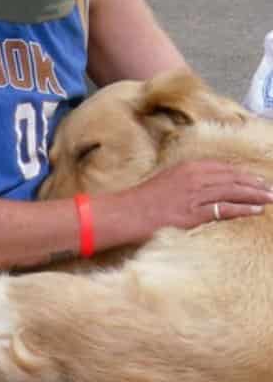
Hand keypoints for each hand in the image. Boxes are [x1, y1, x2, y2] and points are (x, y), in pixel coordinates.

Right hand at [134, 160, 272, 230]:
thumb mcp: (168, 182)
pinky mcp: (193, 213)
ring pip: (233, 191)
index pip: (225, 169)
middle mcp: (194, 177)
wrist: (124, 213)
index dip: (245, 175)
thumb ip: (190, 181)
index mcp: (189, 167)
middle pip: (233, 178)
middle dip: (256, 184)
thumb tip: (208, 188)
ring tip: (270, 198)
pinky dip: (243, 209)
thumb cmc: (142, 201)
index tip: (258, 180)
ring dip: (255, 195)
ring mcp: (194, 195)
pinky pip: (224, 209)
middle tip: (272, 189)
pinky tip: (256, 209)